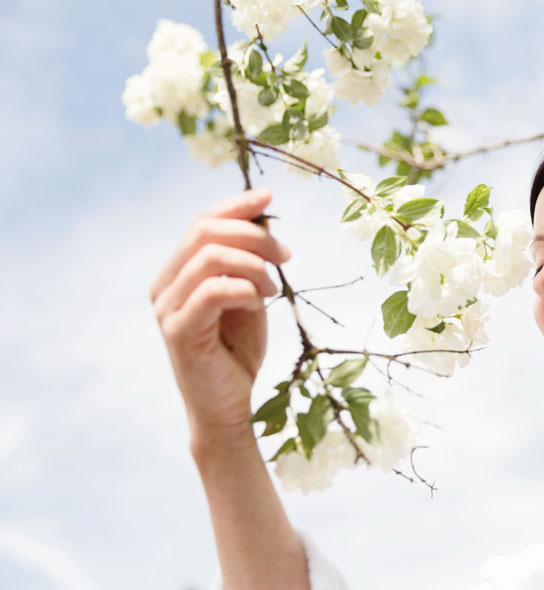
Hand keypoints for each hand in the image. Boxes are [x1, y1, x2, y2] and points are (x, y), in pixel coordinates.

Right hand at [150, 188, 292, 437]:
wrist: (227, 404)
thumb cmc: (237, 348)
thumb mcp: (250, 293)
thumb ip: (250, 258)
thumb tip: (263, 214)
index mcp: (179, 271)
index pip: (202, 222)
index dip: (235, 205)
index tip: (269, 196)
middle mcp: (165, 284)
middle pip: (205, 232)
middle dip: (254, 235)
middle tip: (286, 256)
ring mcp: (168, 308)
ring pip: (211, 257)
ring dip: (254, 265)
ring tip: (272, 289)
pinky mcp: (178, 331)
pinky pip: (213, 290)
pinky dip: (244, 289)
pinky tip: (258, 304)